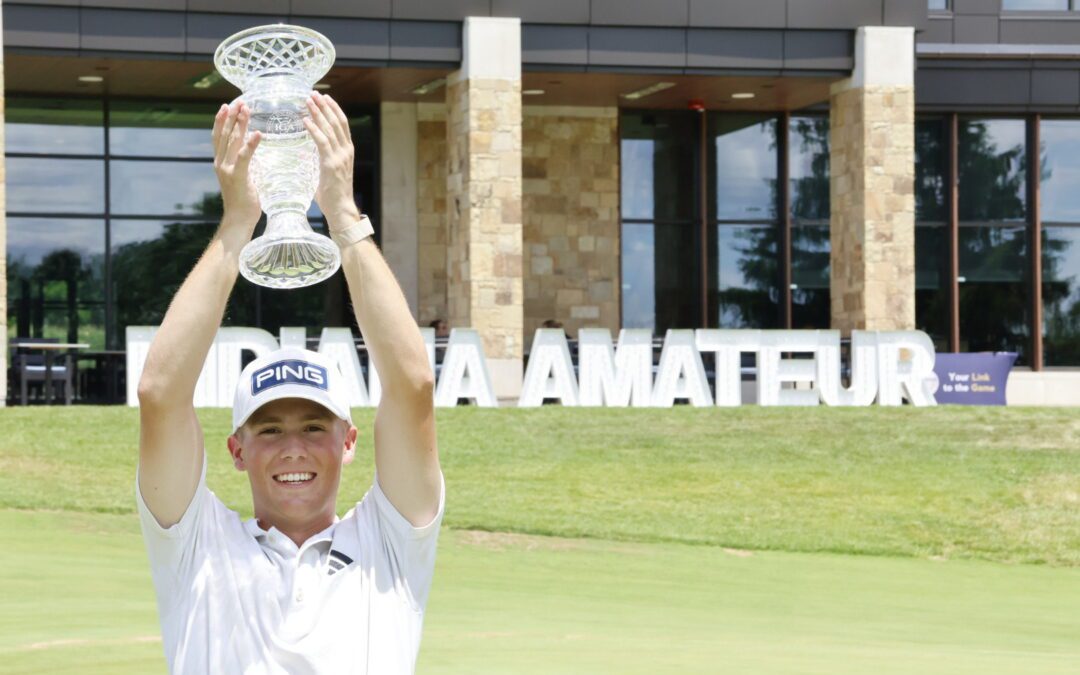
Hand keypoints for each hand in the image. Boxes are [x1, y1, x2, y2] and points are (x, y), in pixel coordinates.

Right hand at [212, 102, 261, 229]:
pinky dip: (251, 144)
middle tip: (239, 101)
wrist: (238, 219)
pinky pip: (244, 156)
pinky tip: (258, 133)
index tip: (228, 106)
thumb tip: (250, 153)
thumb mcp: (241, 178)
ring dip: (240, 124)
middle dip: (232, 116)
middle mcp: (220, 163)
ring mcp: (227, 169)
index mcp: (220, 162)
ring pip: (232, 141)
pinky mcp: (238, 176)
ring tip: (246, 110)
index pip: (219, 136)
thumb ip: (241, 165)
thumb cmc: (244, 201)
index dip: (222, 120)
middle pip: (224, 134)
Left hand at [304, 92, 360, 229]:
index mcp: (347, 151)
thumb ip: (316, 161)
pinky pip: (322, 142)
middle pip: (337, 122)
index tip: (324, 98)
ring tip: (308, 101)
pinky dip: (313, 129)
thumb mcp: (325, 173)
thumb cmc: (332, 195)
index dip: (333, 110)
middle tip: (314, 93)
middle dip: (325, 106)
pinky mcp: (331, 164)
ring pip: (329, 129)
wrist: (340, 209)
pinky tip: (305, 120)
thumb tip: (303, 155)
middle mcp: (346, 151)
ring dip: (318, 113)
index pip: (342, 125)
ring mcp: (340, 157)